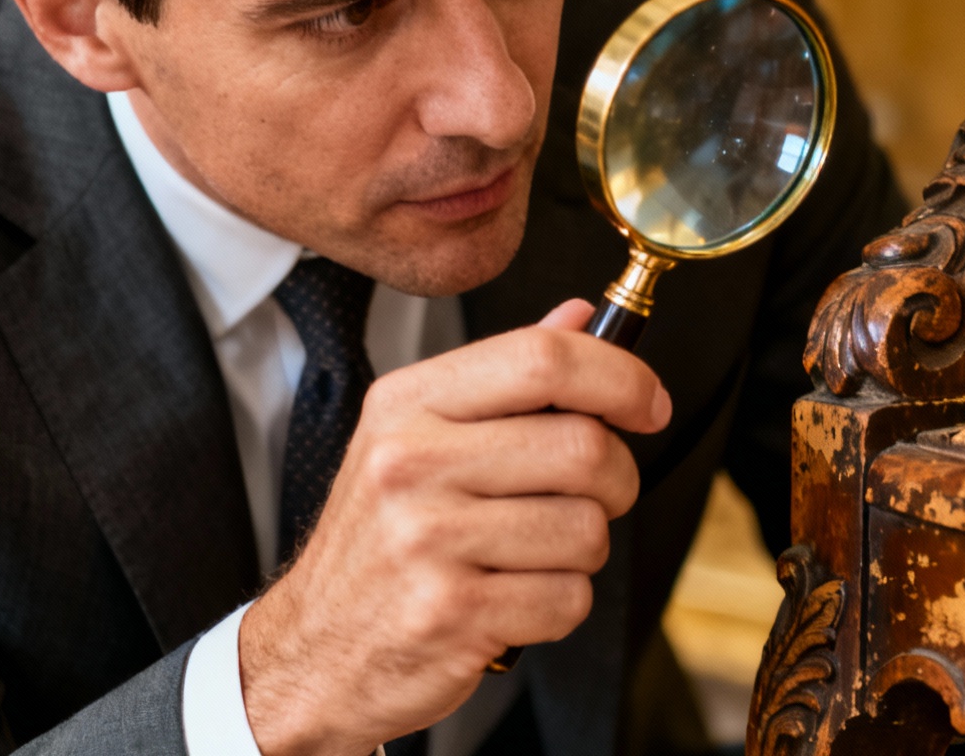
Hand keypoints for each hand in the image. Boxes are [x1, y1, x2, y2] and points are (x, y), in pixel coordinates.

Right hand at [236, 299, 669, 755]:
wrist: (316, 649)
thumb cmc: (379, 540)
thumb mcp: (418, 438)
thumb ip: (503, 377)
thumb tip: (579, 315)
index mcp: (409, 404)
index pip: (543, 359)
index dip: (621, 377)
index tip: (649, 406)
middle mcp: (410, 462)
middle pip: (584, 446)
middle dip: (617, 479)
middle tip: (595, 497)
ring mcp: (427, 539)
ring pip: (587, 530)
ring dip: (582, 552)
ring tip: (531, 556)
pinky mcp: (451, 613)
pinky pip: (567, 600)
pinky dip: (559, 607)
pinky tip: (512, 601)